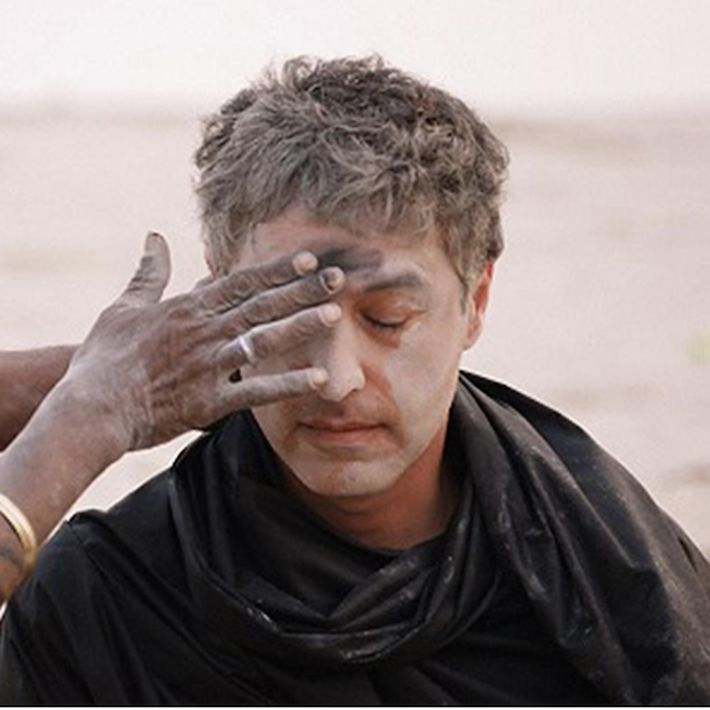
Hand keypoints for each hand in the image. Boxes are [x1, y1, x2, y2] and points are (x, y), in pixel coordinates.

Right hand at [64, 232, 342, 455]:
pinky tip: (318, 379)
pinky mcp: (209, 401)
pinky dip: (287, 384)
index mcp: (187, 309)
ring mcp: (208, 366)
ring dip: (299, 327)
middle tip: (338, 280)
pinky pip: (255, 392)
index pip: (240, 283)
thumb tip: (154, 236)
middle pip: (260, 305)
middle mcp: (204, 332)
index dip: (276, 271)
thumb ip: (148, 272)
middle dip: (300, 291)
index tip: (308, 260)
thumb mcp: (124, 306)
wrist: (90, 407)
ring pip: (262, 340)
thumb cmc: (104, 356)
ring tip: (333, 316)